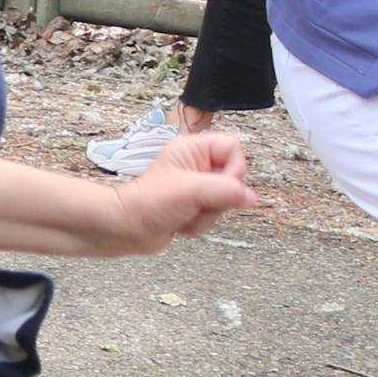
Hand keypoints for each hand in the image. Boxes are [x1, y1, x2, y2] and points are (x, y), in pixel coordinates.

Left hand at [115, 129, 255, 250]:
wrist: (127, 229)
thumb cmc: (149, 203)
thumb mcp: (192, 191)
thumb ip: (226, 190)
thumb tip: (250, 197)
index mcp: (193, 149)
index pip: (233, 147)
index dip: (234, 168)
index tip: (221, 185)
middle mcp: (196, 164)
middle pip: (233, 178)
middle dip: (217, 199)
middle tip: (196, 203)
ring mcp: (195, 186)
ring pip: (225, 200)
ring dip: (207, 215)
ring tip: (184, 215)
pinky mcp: (193, 204)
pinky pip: (214, 214)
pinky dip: (200, 223)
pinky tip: (181, 224)